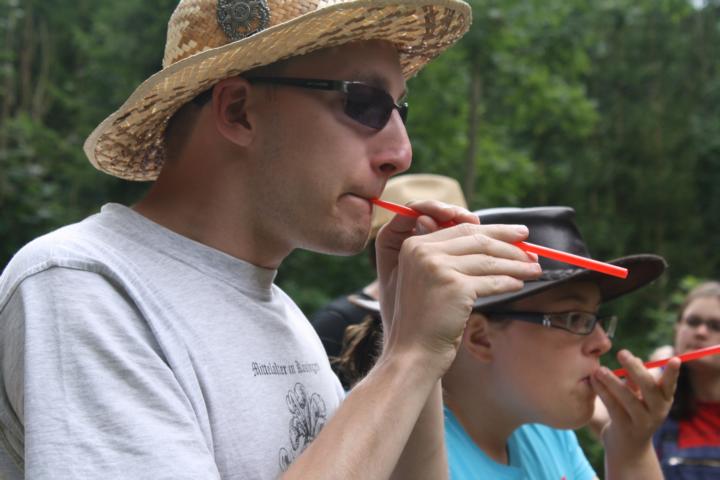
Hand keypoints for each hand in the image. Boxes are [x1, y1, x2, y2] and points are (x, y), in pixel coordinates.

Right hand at [374, 200, 540, 374]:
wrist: (413, 350)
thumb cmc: (424, 318)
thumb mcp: (428, 278)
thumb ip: (449, 256)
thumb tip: (494, 240)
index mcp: (414, 244)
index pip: (463, 229)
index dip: (495, 230)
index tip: (517, 234)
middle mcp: (423, 251)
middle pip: (478, 240)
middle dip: (510, 245)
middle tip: (532, 251)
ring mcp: (438, 268)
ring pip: (488, 260)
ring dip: (516, 264)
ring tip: (534, 269)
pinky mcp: (455, 287)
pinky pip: (491, 281)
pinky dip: (509, 282)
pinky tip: (519, 285)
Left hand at [590, 349, 679, 459]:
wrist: (628, 449)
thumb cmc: (633, 415)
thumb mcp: (640, 398)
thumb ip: (636, 381)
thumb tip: (635, 358)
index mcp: (664, 401)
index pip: (670, 384)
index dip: (673, 373)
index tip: (675, 359)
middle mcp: (657, 411)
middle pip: (648, 387)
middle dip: (635, 369)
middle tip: (621, 352)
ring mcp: (642, 421)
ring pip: (628, 398)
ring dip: (612, 381)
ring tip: (599, 369)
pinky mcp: (625, 428)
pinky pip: (612, 406)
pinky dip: (602, 391)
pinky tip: (593, 380)